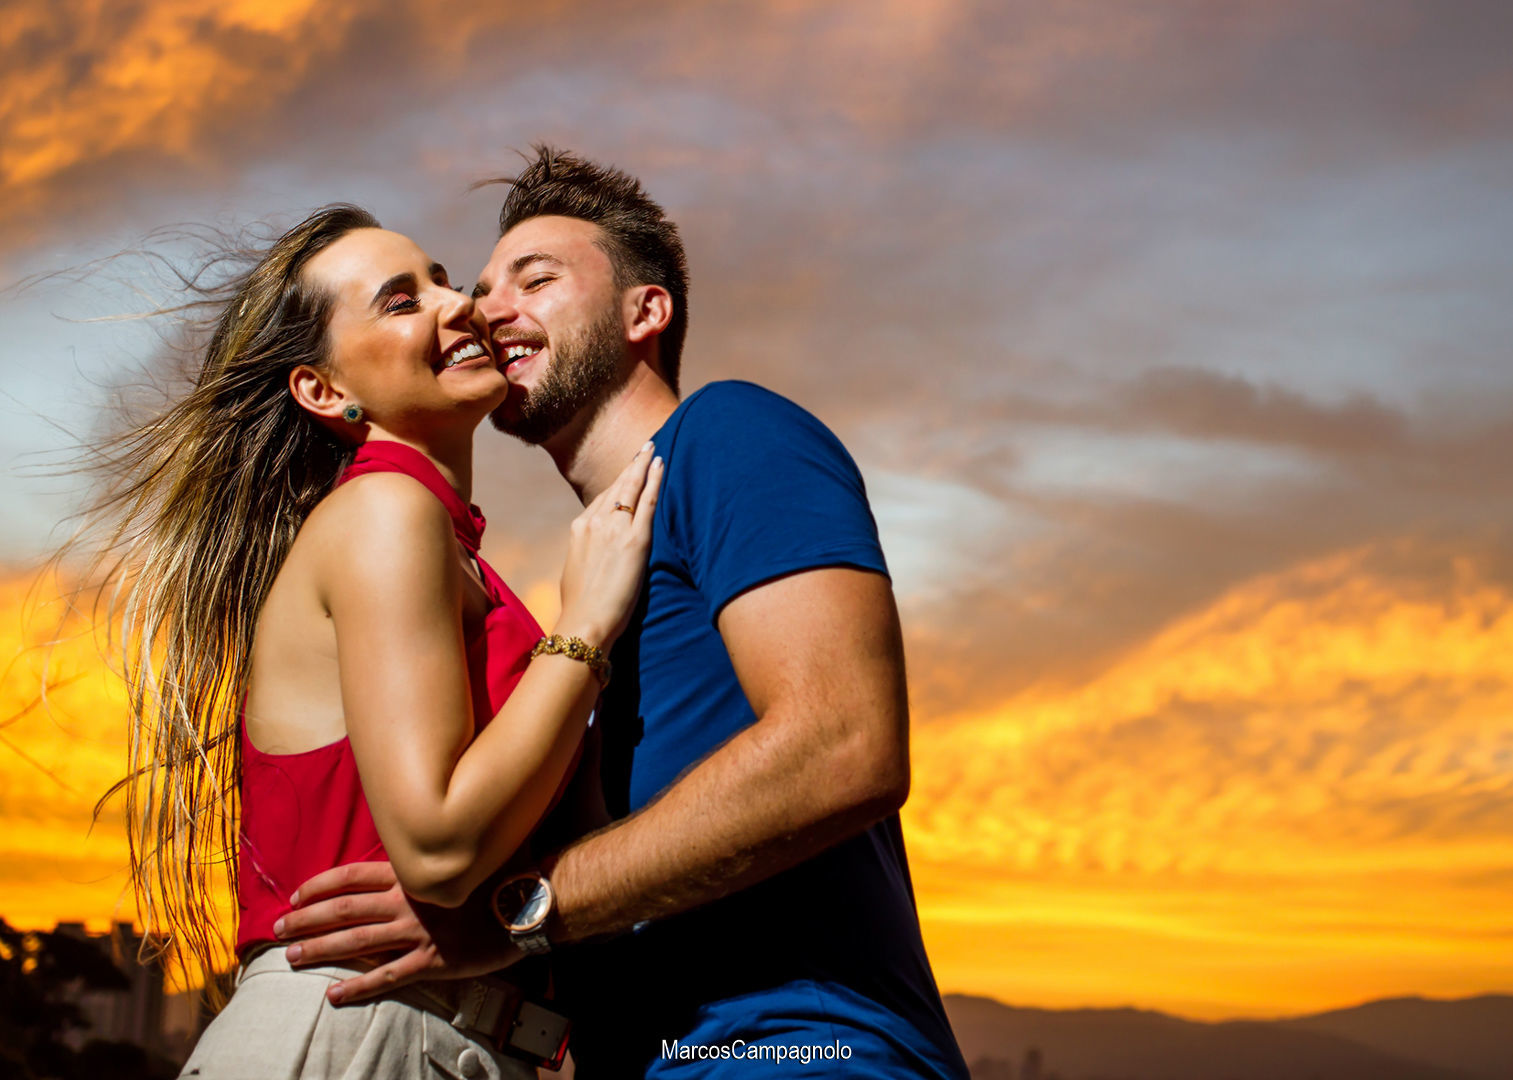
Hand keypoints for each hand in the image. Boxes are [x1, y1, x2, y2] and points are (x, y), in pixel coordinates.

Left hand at [274, 861, 522, 1004]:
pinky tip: (334, 995)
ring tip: (292, 959)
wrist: (528, 902)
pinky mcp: (431, 961)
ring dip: (321, 950)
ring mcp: (417, 933)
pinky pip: (387, 976)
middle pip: (344, 909)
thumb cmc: (500, 871)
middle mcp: (406, 902)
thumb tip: (431, 831)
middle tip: (278, 931)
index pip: (353, 876)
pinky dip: (358, 987)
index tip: (297, 895)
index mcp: (411, 874)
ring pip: (357, 941)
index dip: (321, 885)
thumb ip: (439, 848)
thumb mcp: (465, 850)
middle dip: (307, 920)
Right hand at [557, 441, 662, 647]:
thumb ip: (588, 551)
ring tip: (653, 450)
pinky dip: (655, 481)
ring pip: (631, 488)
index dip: (617, 483)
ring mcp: (615, 528)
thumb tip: (596, 551)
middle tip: (645, 448)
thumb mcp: (576, 569)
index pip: (602, 499)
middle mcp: (595, 522)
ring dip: (643, 466)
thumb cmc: (582, 605)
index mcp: (579, 528)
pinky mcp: (635, 539)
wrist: (585, 621)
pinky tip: (661, 466)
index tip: (627, 471)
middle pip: (617, 487)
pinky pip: (647, 502)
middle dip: (632, 466)